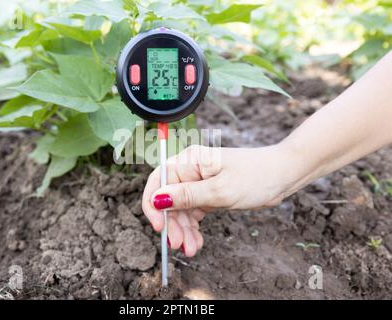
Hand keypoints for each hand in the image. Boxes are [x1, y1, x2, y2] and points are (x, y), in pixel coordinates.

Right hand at [142, 144, 293, 256]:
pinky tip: (197, 242)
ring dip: (184, 230)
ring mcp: (199, 183)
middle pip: (169, 200)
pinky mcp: (208, 194)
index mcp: (189, 161)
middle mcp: (190, 170)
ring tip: (192, 249)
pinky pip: (193, 213)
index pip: (159, 180)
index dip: (153, 204)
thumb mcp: (220, 190)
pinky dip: (193, 228)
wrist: (282, 176)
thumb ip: (187, 196)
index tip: (158, 227)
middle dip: (172, 224)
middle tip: (179, 245)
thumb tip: (157, 199)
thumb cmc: (255, 176)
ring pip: (181, 210)